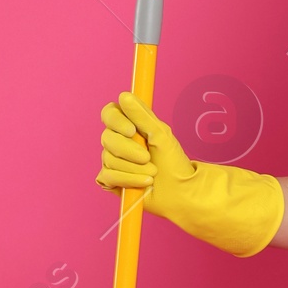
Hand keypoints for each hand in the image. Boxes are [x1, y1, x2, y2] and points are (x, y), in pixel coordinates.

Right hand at [97, 92, 283, 257]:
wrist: (181, 191)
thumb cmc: (174, 162)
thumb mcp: (161, 135)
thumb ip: (142, 116)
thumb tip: (124, 96)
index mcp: (128, 126)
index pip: (109, 113)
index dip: (116, 121)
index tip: (132, 131)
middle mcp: (117, 141)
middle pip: (107, 137)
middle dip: (130, 151)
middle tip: (149, 158)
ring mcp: (112, 160)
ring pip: (108, 158)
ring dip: (134, 168)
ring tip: (152, 173)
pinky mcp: (111, 180)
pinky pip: (108, 175)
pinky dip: (128, 179)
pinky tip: (145, 182)